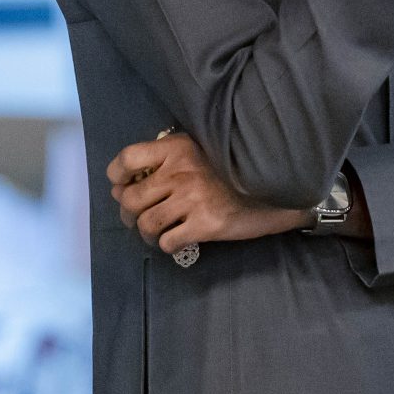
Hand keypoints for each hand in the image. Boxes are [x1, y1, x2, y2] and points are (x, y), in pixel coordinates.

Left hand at [107, 134, 310, 254]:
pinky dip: (166, 245)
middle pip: (131, 198)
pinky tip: (175, 240)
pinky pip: (169, 241)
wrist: (277, 186)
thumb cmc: (233, 168)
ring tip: (155, 233)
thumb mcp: (200, 149)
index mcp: (176, 148)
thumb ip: (167, 159)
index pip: (128, 159)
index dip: (116, 176)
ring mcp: (192, 198)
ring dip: (145, 233)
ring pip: (146, 223)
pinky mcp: (206, 224)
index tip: (121, 186)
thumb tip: (125, 183)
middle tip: (135, 218)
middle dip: (127, 214)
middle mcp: (180, 171)